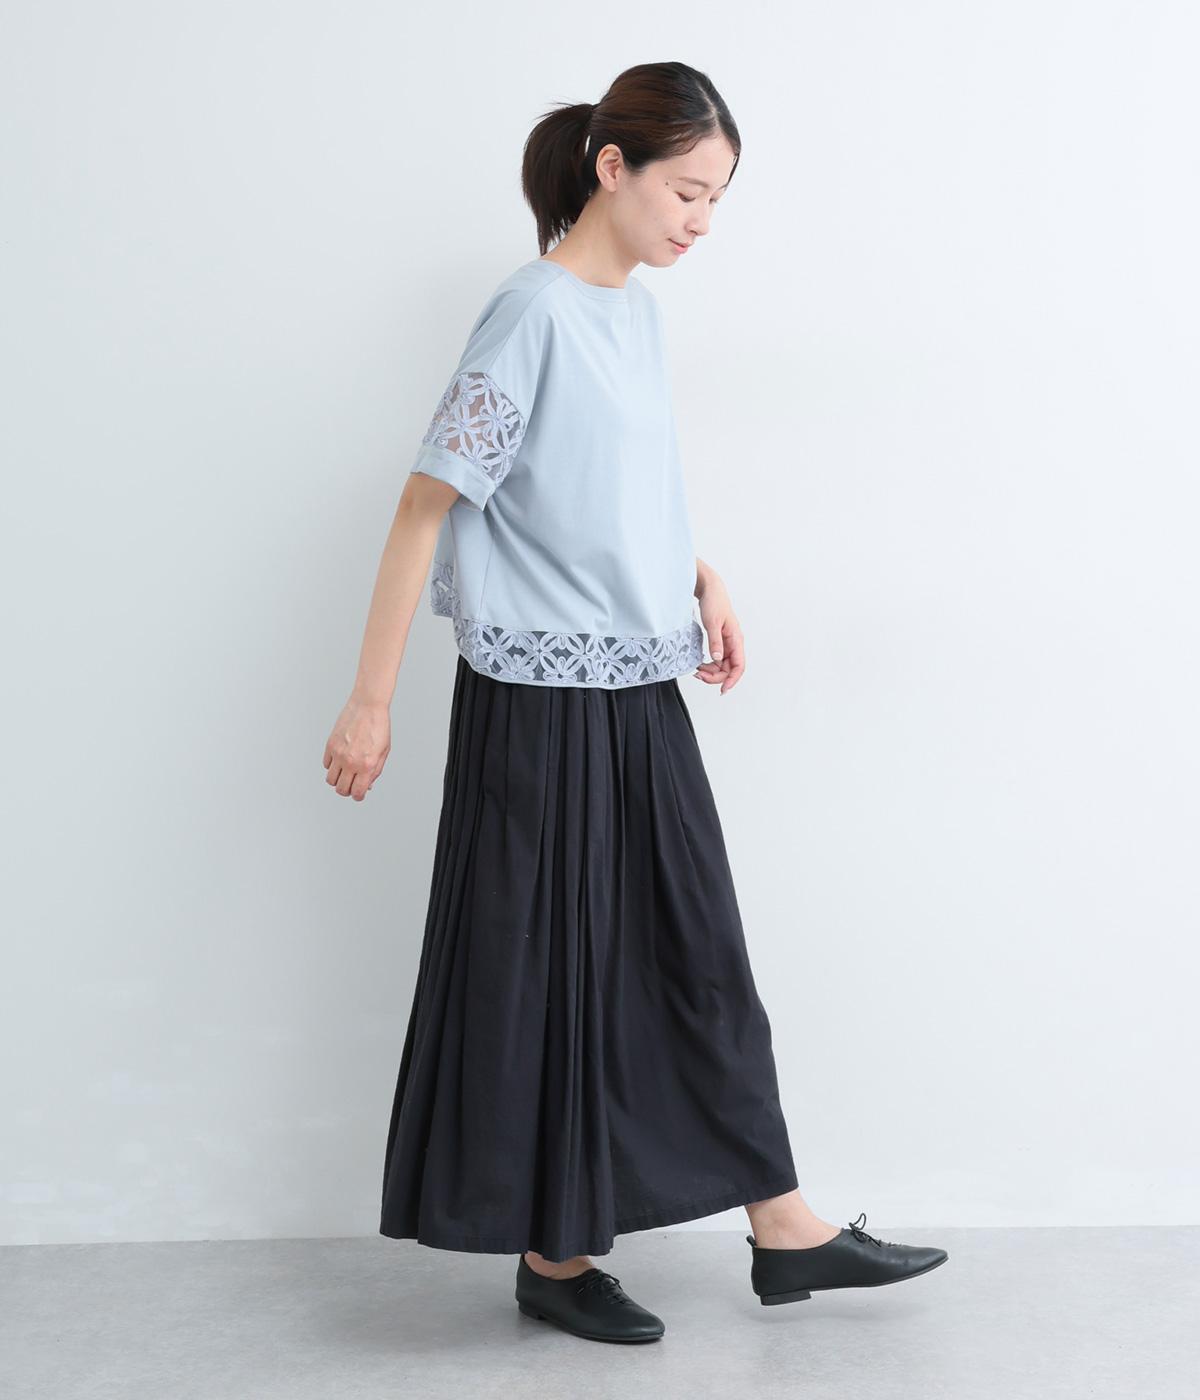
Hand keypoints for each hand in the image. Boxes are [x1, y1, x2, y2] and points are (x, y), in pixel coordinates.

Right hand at [323, 695, 390, 799]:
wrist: (368, 706)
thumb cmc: (379, 727)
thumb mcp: (384, 752)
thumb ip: (375, 771)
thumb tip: (367, 786)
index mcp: (367, 765)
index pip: (357, 792)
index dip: (358, 796)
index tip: (359, 794)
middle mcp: (351, 762)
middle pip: (341, 789)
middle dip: (347, 791)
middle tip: (351, 785)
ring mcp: (339, 754)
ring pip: (330, 780)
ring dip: (337, 780)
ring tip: (344, 774)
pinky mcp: (330, 745)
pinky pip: (326, 765)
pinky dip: (332, 766)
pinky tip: (340, 760)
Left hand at [694, 575, 744, 694]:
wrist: (710, 590)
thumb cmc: (714, 603)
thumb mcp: (712, 622)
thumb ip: (715, 642)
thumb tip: (716, 659)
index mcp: (736, 639)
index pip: (739, 665)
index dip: (732, 679)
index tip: (723, 689)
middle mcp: (734, 643)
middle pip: (729, 669)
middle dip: (715, 676)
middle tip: (699, 676)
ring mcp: (727, 644)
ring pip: (722, 666)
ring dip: (711, 672)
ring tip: (697, 671)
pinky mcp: (719, 642)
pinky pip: (717, 660)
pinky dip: (709, 665)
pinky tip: (700, 665)